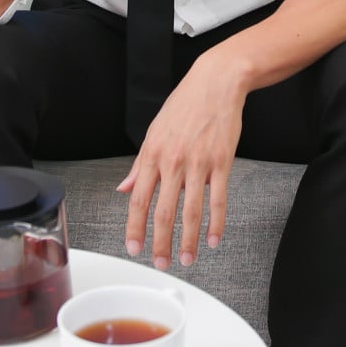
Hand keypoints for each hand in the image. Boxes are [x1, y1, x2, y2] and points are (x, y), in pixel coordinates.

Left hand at [117, 54, 246, 269]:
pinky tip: (215, 240)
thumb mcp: (154, 131)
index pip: (138, 199)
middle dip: (160, 242)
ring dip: (189, 240)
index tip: (134, 248)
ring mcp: (198, 163)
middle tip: (160, 263)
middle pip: (163, 211)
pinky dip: (217, 224)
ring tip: (188, 259)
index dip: (135, 227)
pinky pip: (218, 200)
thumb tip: (124, 188)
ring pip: (191, 211)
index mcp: (153, 154)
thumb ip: (140, 164)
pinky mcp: (221, 162)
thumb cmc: (184, 105)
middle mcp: (173, 161)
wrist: (216, 83)